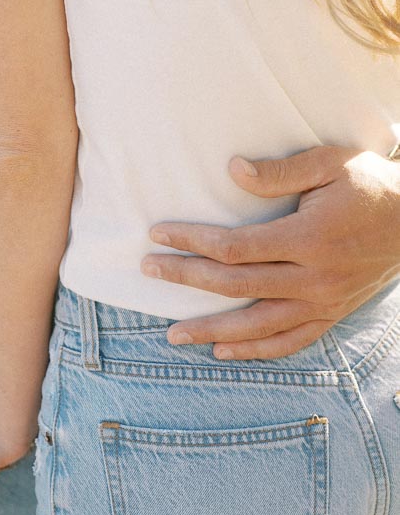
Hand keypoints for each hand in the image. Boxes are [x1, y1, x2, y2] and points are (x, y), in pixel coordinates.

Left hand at [141, 147, 399, 358]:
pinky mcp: (333, 314)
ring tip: (173, 335)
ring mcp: (324, 302)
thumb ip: (279, 172)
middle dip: (187, 279)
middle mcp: (314, 277)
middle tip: (147, 270)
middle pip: (237, 285)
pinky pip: (290, 341)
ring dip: (213, 330)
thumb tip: (231, 170)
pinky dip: (256, 351)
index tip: (158, 234)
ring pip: (259, 325)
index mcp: (308, 238)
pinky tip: (224, 351)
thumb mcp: (329, 163)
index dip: (192, 241)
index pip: (235, 247)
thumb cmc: (368, 183)